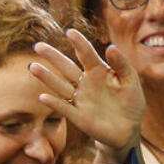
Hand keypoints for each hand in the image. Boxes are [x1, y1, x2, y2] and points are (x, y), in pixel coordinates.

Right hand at [30, 29, 143, 162]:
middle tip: (38, 46)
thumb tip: (110, 47)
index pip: (86, 55)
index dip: (79, 43)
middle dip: (53, 57)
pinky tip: (43, 97)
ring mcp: (80, 100)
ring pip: (61, 86)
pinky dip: (55, 103)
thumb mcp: (131, 81)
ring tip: (32, 67)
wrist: (129, 130)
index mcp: (99, 72)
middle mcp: (85, 84)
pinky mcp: (79, 117)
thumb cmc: (130, 103)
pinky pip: (64, 109)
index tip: (70, 32)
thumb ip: (122, 64)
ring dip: (47, 77)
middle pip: (66, 68)